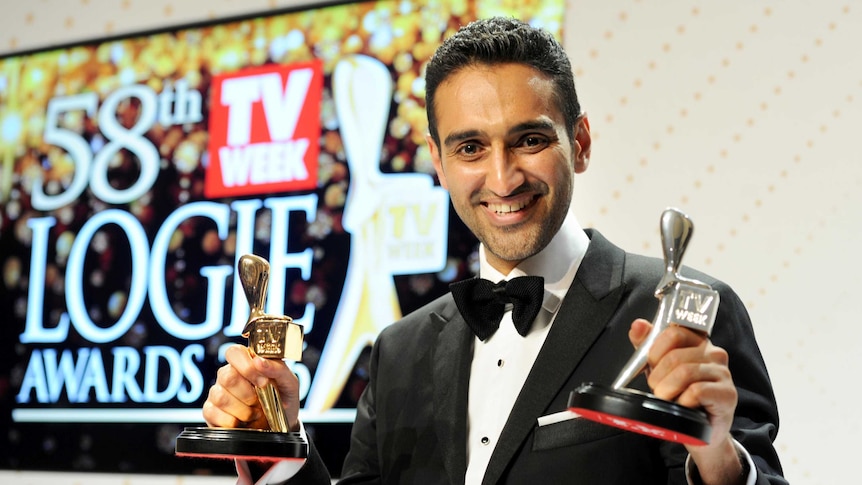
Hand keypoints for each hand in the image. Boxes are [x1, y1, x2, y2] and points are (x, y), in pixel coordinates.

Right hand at [202, 344, 301, 431]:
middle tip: (260, 401)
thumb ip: (278, 369)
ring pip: (221, 397)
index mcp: (246, 362)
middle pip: (227, 377)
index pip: (234, 352)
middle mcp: (228, 375)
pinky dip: (232, 422)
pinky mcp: (210, 411)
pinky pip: (212, 413)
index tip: (263, 382)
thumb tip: (259, 361)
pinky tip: (241, 422)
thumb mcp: (289, 384)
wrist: (280, 427)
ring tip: (254, 414)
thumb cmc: (283, 400)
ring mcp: (217, 392)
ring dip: (243, 411)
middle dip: (248, 394)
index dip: (247, 367)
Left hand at [629, 319, 744, 483]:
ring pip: (684, 373)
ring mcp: (723, 373)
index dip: (655, 351)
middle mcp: (714, 353)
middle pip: (675, 356)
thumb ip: (647, 345)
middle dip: (658, 376)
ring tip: (668, 399)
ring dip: (667, 390)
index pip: (673, 332)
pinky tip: (684, 407)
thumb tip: (638, 324)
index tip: (652, 365)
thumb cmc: (680, 396)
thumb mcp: (659, 368)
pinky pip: (696, 392)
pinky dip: (682, 402)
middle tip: (658, 389)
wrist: (700, 430)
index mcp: (697, 342)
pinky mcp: (727, 394)